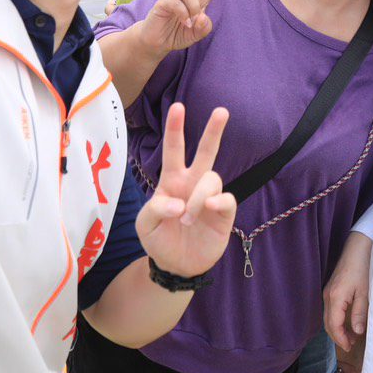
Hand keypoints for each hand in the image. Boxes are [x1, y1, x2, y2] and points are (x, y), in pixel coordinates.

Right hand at [132, 0, 238, 58]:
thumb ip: (203, 28)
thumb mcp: (197, 34)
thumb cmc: (178, 33)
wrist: (157, 43)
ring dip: (193, 6)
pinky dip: (183, 14)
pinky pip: (176, 2)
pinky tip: (184, 23)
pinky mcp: (162, 1)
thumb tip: (201, 17)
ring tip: (190, 21)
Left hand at [136, 103, 235, 278]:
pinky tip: (209, 208)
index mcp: (172, 181)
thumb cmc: (159, 239)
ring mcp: (210, 197)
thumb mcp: (145, 225)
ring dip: (199, 196)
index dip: (175, 129)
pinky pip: (226, 198)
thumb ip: (155, 209)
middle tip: (221, 111)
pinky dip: (217, 200)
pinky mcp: (224, 213)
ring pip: (212, 178)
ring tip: (188, 218)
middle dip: (214, 131)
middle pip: (206, 151)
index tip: (178, 107)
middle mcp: (193, 183)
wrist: (176, 265)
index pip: (174, 150)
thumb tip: (177, 203)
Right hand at [324, 232, 371, 351]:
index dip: (340, 339)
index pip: (333, 325)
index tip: (349, 348)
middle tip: (351, 345)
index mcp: (335, 297)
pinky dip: (336, 319)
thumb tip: (357, 331)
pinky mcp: (331, 288)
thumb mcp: (365, 292)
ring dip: (337, 328)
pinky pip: (330, 309)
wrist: (359, 246)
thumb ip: (360, 313)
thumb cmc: (364, 267)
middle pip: (327, 323)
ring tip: (351, 336)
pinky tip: (347, 321)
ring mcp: (328, 291)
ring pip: (328, 317)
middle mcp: (328, 295)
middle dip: (338, 336)